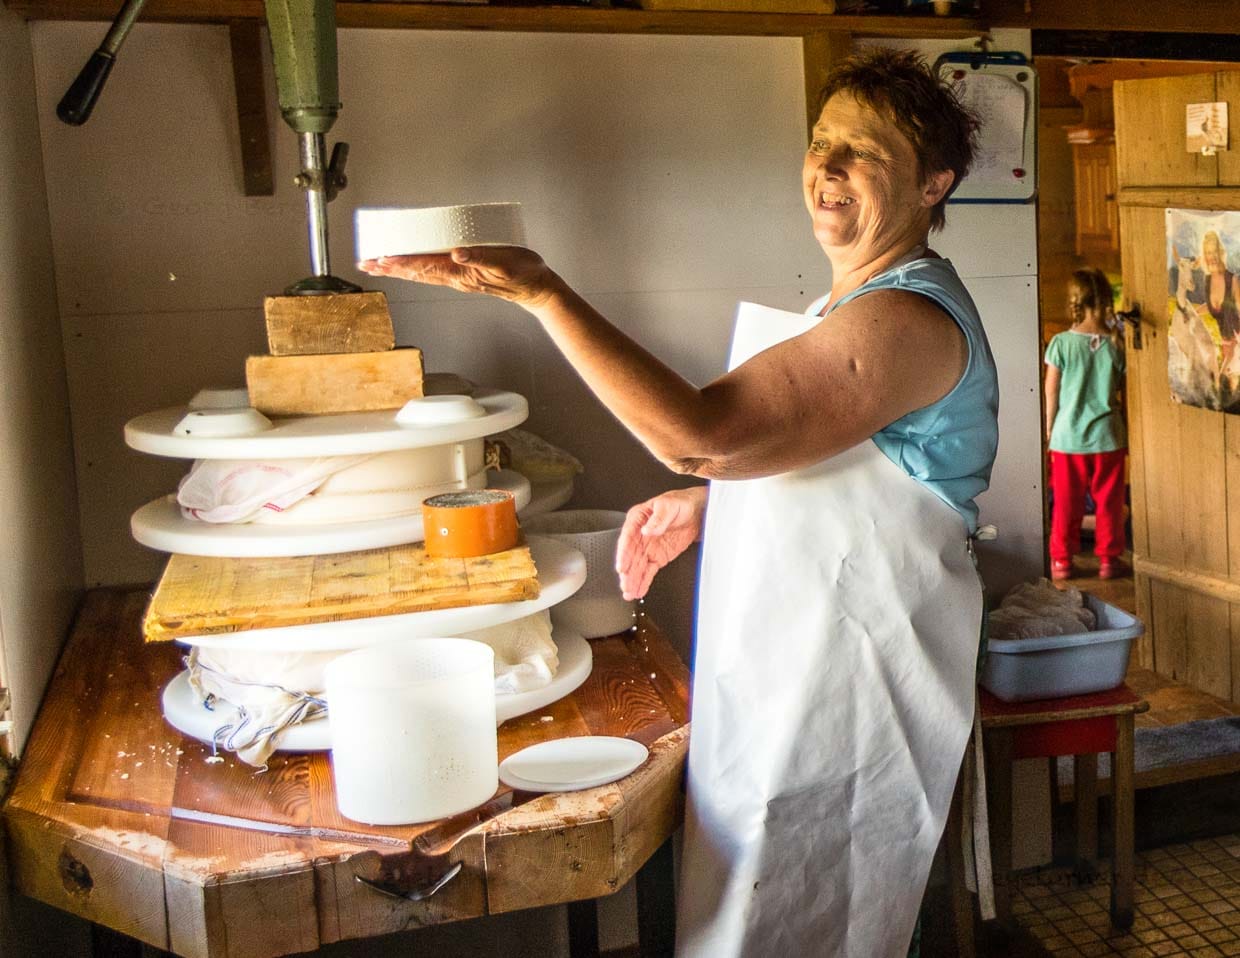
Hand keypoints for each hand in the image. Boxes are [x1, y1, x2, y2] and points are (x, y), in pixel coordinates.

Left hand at [356, 246, 560, 308]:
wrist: (536, 290)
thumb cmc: (524, 275)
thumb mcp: (505, 264)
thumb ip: (480, 258)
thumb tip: (455, 253)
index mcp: (461, 274)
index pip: (425, 266)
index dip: (402, 261)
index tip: (381, 257)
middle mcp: (455, 278)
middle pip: (415, 272)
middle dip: (389, 268)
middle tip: (364, 263)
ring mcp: (457, 278)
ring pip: (420, 273)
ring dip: (396, 269)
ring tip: (375, 264)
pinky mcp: (462, 275)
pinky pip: (431, 271)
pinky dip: (413, 268)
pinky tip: (406, 265)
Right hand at [615, 486, 707, 600]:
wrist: (697, 512)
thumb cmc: (681, 503)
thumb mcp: (669, 505)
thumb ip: (658, 519)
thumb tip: (646, 530)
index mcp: (638, 519)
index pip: (628, 538)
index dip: (623, 554)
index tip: (622, 566)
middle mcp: (640, 535)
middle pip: (630, 556)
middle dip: (627, 572)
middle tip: (625, 584)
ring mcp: (648, 548)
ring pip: (637, 567)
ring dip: (633, 580)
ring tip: (629, 593)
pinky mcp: (657, 557)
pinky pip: (648, 571)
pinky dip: (643, 582)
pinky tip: (638, 591)